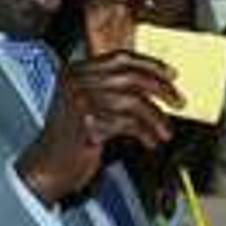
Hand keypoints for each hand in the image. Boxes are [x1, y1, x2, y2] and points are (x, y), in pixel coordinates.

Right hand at [15, 50, 183, 204]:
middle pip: (130, 76)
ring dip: (156, 117)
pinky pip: (128, 123)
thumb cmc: (71, 139)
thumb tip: (155, 85)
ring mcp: (79, 102)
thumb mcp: (87, 105)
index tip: (170, 74)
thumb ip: (112, 90)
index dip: (149, 63)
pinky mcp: (87, 124)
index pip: (120, 57)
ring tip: (166, 131)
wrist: (47, 168)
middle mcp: (75, 82)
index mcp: (75, 71)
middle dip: (160, 88)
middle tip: (177, 100)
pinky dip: (145, 133)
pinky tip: (151, 141)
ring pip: (133, 101)